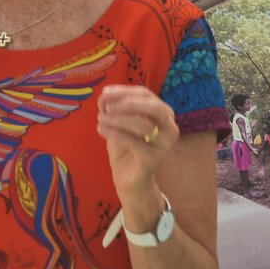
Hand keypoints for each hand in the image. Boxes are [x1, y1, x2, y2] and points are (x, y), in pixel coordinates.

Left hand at [96, 84, 177, 201]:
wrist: (128, 176)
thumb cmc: (125, 145)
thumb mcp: (118, 121)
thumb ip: (113, 107)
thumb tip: (104, 96)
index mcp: (162, 113)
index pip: (145, 94)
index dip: (124, 91)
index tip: (105, 93)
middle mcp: (169, 127)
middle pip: (154, 107)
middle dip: (128, 103)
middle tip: (107, 107)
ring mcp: (163, 145)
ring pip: (143, 125)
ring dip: (117, 119)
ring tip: (100, 119)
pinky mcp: (153, 159)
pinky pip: (133, 142)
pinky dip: (115, 133)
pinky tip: (101, 129)